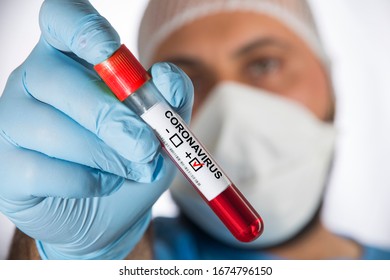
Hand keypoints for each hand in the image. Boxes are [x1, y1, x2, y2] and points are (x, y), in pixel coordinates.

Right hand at [0, 0, 192, 258]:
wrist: (110, 209)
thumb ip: (171, 97)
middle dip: (109, 116)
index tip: (111, 50)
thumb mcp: (162, 126)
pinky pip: (42, 170)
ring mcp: (11, 122)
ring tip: (134, 168)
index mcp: (71, 57)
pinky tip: (102, 183)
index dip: (82, 27)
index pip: (59, 18)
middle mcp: (33, 80)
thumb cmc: (132, 157)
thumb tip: (164, 76)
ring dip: (105, 154)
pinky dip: (85, 181)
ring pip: (49, 128)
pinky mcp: (7, 167)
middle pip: (55, 78)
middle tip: (146, 145)